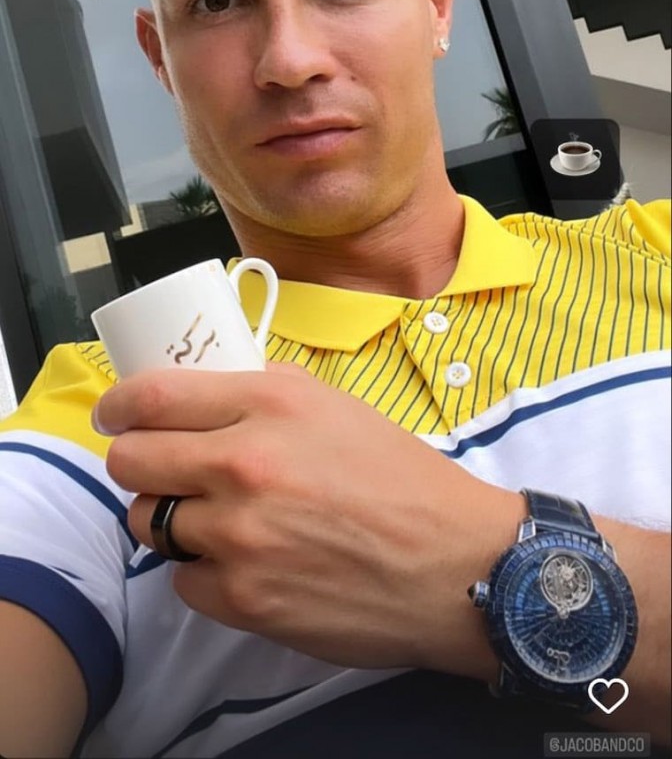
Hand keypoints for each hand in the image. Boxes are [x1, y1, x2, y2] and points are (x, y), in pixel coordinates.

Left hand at [95, 365, 520, 673]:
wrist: (454, 563)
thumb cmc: (401, 478)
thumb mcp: (334, 405)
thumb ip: (260, 392)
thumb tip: (200, 394)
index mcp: (268, 404)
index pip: (150, 397)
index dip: (118, 406)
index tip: (114, 415)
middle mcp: (243, 464)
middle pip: (130, 462)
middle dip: (138, 464)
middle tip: (164, 471)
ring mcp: (239, 537)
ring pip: (149, 523)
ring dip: (171, 519)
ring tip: (216, 519)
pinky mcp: (243, 599)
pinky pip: (184, 579)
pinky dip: (206, 571)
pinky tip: (250, 563)